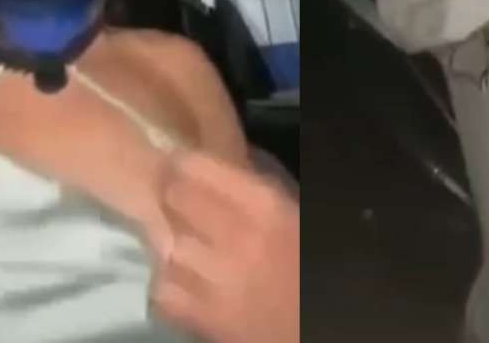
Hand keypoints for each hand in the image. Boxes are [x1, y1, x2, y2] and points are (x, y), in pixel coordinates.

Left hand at [149, 151, 299, 342]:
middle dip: (173, 198)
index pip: (194, 166)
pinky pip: (163, 293)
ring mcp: (216, 281)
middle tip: (177, 203)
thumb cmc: (310, 266)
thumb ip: (258, 191)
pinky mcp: (207, 320)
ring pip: (164, 246)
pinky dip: (169, 288)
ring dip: (172, 245)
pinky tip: (186, 285)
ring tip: (187, 249)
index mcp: (266, 206)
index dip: (181, 164)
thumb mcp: (295, 215)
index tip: (177, 165)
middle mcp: (235, 237)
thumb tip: (222, 162)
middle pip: (174, 198)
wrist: (326, 326)